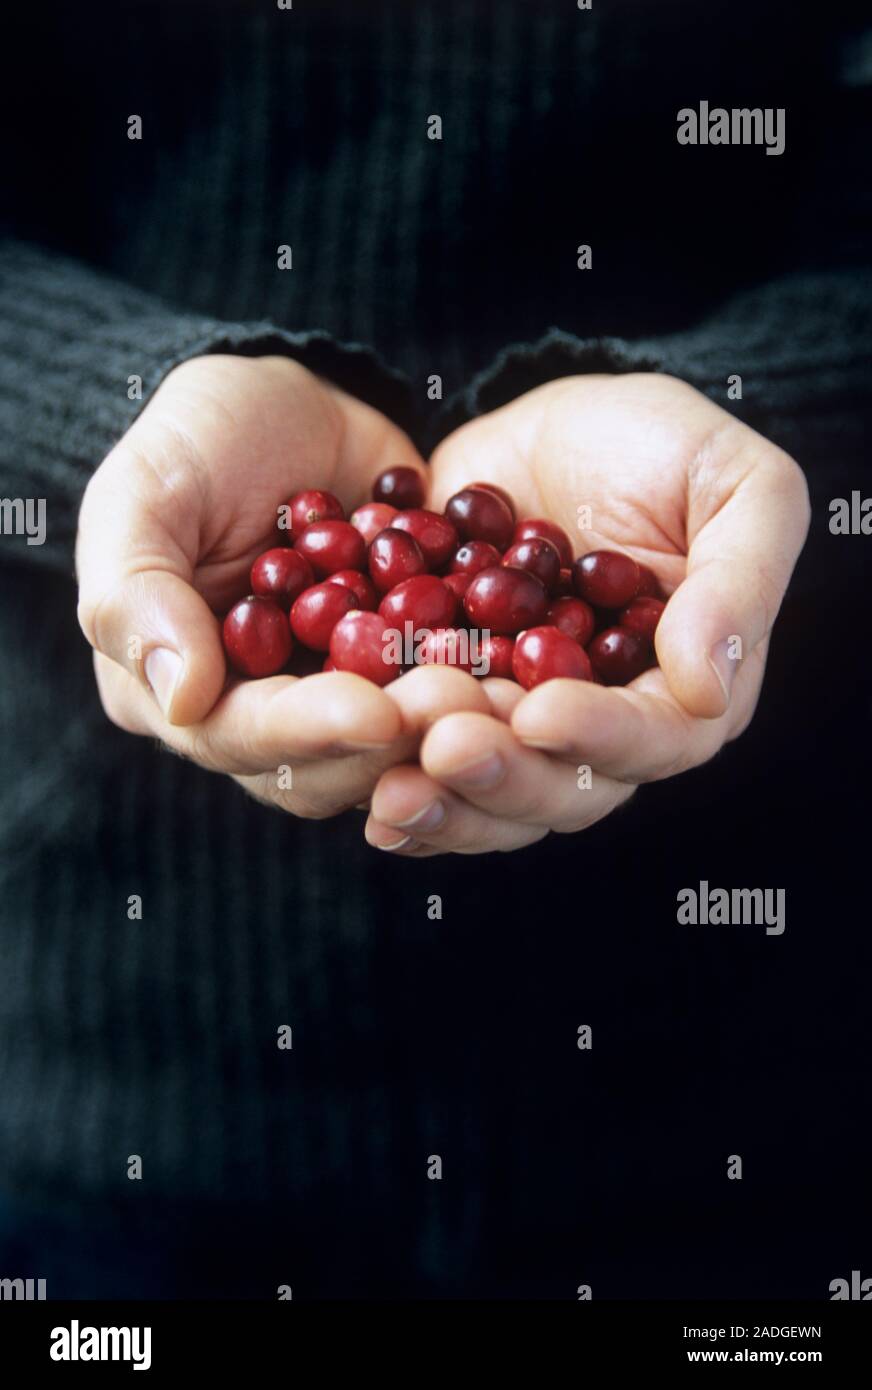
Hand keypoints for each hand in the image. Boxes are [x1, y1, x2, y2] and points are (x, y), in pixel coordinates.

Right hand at [76, 353, 488, 818]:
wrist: (290, 401)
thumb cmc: (194, 439)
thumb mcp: (144, 493)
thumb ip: (137, 593)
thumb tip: (182, 699)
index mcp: (172, 692)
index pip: (235, 737)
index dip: (305, 732)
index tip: (375, 711)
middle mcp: (256, 715)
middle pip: (322, 766)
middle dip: (395, 741)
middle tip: (462, 700)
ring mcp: (335, 699)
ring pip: (394, 749)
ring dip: (451, 729)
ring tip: (508, 696)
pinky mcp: (403, 675)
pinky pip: (447, 698)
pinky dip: (490, 688)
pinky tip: (538, 669)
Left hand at [365, 372, 809, 854]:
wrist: (556, 422)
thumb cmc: (668, 446)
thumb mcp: (739, 485)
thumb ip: (739, 582)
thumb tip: (708, 688)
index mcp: (687, 690)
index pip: (655, 739)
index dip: (602, 736)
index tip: (543, 712)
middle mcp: (606, 729)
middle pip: (564, 789)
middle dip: (504, 774)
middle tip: (444, 745)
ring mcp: (523, 727)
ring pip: (491, 797)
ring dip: (443, 798)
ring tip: (389, 785)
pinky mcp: (455, 710)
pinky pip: (426, 769)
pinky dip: (394, 785)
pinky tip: (361, 798)